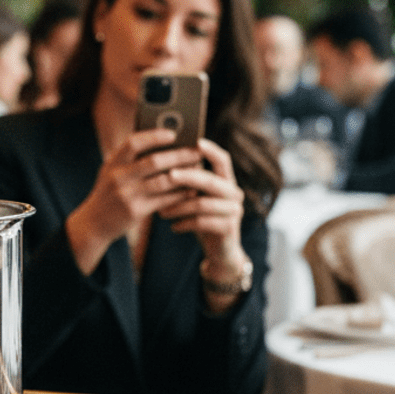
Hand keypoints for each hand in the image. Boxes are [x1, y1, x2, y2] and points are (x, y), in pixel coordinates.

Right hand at [65, 128, 197, 274]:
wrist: (94, 223)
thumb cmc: (109, 193)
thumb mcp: (112, 172)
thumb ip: (130, 159)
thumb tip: (163, 143)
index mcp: (113, 162)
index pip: (134, 142)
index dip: (154, 136)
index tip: (173, 133)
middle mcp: (118, 177)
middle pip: (154, 162)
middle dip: (179, 156)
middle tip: (197, 152)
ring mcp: (127, 195)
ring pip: (163, 181)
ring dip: (184, 175)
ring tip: (198, 170)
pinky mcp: (136, 211)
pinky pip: (164, 200)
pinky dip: (179, 194)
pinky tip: (190, 190)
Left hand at [158, 137, 246, 264]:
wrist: (220, 251)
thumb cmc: (202, 219)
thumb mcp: (196, 198)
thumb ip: (188, 183)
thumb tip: (160, 162)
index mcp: (226, 181)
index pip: (223, 159)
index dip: (211, 150)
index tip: (196, 141)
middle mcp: (234, 193)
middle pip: (210, 180)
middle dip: (188, 177)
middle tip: (167, 176)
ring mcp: (234, 211)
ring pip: (203, 203)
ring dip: (179, 206)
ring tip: (160, 211)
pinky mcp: (228, 228)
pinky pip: (202, 222)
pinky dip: (184, 223)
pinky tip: (173, 227)